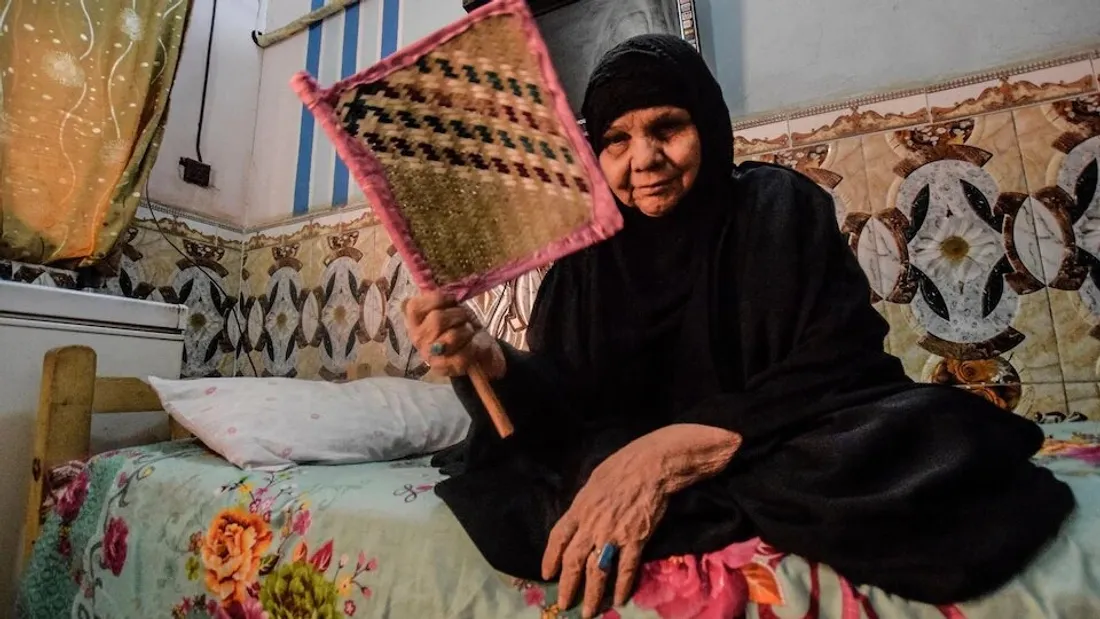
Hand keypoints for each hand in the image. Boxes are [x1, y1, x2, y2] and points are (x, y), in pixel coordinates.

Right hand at [403, 291, 505, 377]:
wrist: (477, 349)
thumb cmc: (461, 325)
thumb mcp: (452, 308)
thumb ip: (442, 299)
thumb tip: (440, 290)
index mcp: (414, 320)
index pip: (414, 306)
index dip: (437, 299)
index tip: (452, 300)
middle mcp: (416, 338)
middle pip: (437, 320)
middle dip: (458, 315)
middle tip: (465, 318)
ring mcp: (428, 355)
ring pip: (451, 337)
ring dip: (466, 331)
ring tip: (468, 332)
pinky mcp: (442, 369)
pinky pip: (462, 354)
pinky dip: (472, 347)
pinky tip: (470, 346)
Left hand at [542, 424, 741, 617]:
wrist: (651, 465)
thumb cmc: (622, 467)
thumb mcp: (593, 482)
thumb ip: (584, 503)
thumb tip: (580, 517)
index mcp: (579, 509)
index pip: (558, 537)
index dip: (550, 558)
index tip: (547, 574)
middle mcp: (591, 526)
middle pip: (573, 562)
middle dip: (567, 586)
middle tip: (564, 604)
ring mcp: (612, 535)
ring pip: (597, 572)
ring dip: (592, 595)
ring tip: (588, 612)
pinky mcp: (635, 540)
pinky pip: (625, 569)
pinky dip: (622, 586)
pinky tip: (620, 600)